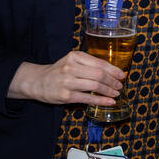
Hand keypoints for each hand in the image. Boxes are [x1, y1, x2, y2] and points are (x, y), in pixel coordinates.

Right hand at [8, 51, 124, 105]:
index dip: (113, 70)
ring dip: (109, 91)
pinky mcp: (66, 96)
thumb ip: (88, 64)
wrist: (37, 81)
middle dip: (113, 81)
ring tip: (116, 93)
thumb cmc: (58, 71)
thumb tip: (111, 72)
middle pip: (99, 74)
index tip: (122, 75)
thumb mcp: (71, 61)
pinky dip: (101, 101)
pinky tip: (109, 102)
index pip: (99, 63)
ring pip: (95, 86)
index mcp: (75, 56)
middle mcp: (71, 67)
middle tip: (120, 86)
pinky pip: (88, 98)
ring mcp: (68, 82)